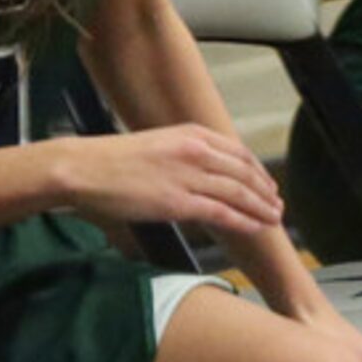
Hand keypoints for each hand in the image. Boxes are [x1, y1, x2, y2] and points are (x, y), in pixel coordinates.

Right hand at [58, 124, 283, 235]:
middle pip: (244, 172)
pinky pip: (220, 212)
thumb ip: (185, 154)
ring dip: (260, 207)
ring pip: (238, 192)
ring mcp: (188, 176)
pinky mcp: (176, 201)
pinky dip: (242, 220)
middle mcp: (196, 151)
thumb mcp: (158, 144)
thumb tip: (203, 172)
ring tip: (273, 218)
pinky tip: (254, 228)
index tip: (268, 184)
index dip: (258, 171)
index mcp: (192, 134)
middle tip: (277, 205)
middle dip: (265, 191)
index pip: (239, 152)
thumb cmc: (112, 161)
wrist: (83, 168)